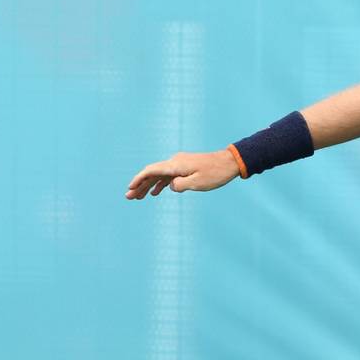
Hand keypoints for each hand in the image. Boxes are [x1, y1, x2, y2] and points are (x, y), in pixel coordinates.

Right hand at [125, 149, 239, 199]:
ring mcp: (180, 164)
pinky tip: (156, 192)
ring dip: (149, 185)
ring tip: (139, 197)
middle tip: (130, 197)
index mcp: (175, 165)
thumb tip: (170, 186)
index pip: (150, 171)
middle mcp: (175, 162)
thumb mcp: (197, 183)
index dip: (138, 180)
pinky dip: (161, 183)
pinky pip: (169, 175)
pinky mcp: (186, 167)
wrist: (230, 162)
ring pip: (159, 175)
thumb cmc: (215, 173)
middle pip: (152, 173)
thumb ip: (180, 185)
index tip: (130, 189)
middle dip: (140, 185)